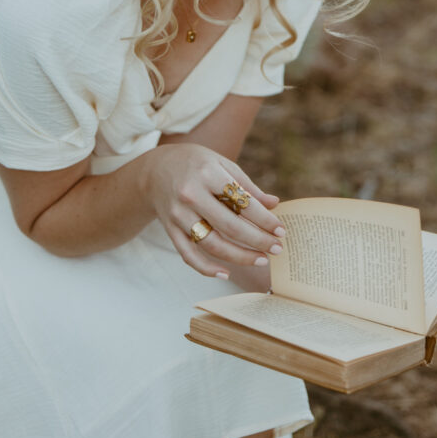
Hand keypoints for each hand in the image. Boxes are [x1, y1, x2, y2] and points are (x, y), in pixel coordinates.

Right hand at [144, 142, 284, 276]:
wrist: (155, 169)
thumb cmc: (197, 164)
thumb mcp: (222, 165)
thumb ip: (247, 186)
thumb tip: (274, 204)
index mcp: (208, 173)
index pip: (242, 201)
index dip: (265, 219)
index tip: (281, 230)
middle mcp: (191, 194)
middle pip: (229, 226)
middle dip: (257, 240)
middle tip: (277, 249)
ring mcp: (178, 214)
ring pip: (212, 244)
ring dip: (239, 257)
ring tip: (261, 260)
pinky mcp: (170, 230)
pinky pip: (188, 255)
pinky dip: (206, 268)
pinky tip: (226, 273)